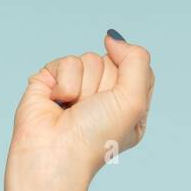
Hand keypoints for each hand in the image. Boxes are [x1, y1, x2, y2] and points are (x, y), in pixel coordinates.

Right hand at [6, 31, 153, 190]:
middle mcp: (104, 96)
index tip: (118, 102)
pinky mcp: (52, 81)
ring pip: (88, 59)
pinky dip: (64, 82)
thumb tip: (112, 38)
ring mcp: (78, 88)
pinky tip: (57, 102)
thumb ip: (137, 61)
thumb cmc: (96, 137)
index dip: (127, 79)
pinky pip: (65, 61)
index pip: (137, 68)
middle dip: (103, 84)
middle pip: (112, 61)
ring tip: (74, 109)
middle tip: (92, 109)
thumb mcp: (134, 101)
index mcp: (129, 105)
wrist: (55, 152)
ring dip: (83, 86)